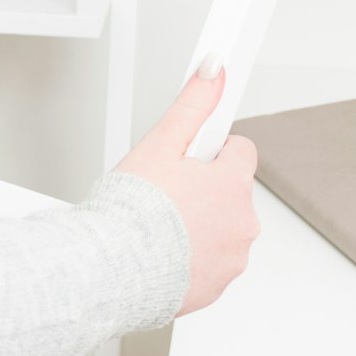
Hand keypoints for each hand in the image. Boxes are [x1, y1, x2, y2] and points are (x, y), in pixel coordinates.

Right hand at [115, 58, 258, 314]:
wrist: (112, 268)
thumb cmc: (133, 208)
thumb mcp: (161, 142)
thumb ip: (193, 103)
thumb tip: (215, 68)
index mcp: (233, 183)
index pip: (241, 150)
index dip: (211, 148)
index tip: (191, 154)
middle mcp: (243, 223)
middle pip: (230, 190)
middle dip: (204, 186)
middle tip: (166, 187)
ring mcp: (232, 258)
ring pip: (221, 226)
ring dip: (199, 221)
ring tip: (160, 219)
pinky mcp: (216, 286)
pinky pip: (209, 260)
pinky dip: (191, 254)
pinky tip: (162, 248)